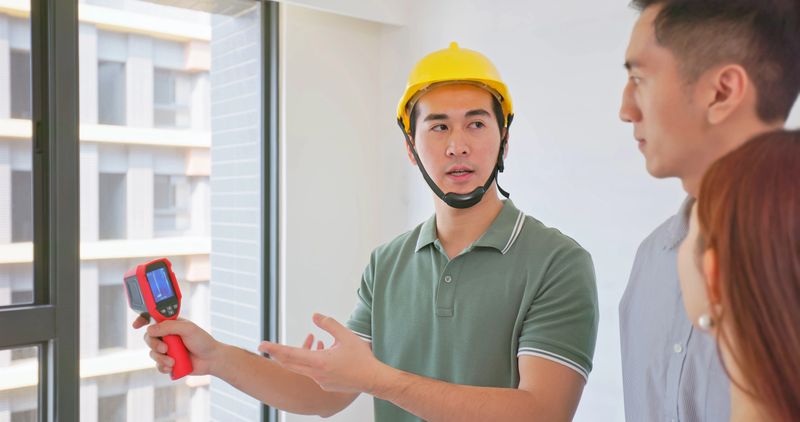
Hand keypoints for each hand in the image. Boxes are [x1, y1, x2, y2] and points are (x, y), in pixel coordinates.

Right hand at [132, 315, 221, 375]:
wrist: (211, 359)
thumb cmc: (202, 341)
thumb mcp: (188, 329)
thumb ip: (169, 327)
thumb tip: (149, 329)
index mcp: (170, 325)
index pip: (152, 320)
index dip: (142, 320)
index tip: (136, 325)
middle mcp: (167, 336)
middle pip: (149, 338)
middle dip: (154, 345)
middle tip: (165, 349)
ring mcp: (167, 350)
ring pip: (152, 354)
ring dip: (161, 358)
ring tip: (173, 361)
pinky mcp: (169, 362)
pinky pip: (158, 365)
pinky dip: (163, 367)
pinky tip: (171, 367)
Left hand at [259, 313, 384, 393]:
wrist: (373, 379)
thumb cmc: (361, 358)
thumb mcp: (346, 335)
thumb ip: (329, 324)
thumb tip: (314, 315)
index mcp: (319, 362)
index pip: (291, 354)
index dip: (275, 349)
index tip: (262, 344)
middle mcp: (316, 374)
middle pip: (290, 364)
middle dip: (277, 355)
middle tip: (265, 347)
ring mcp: (320, 382)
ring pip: (301, 368)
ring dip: (297, 356)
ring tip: (306, 343)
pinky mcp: (326, 385)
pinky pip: (312, 372)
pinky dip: (311, 362)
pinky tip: (322, 350)